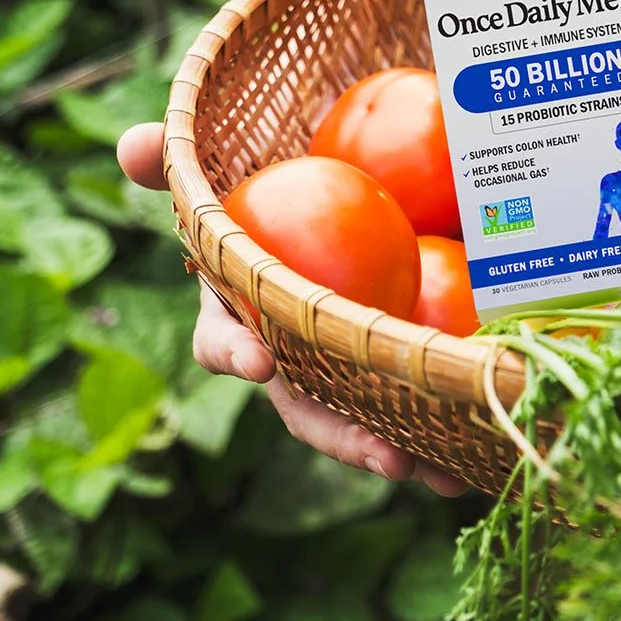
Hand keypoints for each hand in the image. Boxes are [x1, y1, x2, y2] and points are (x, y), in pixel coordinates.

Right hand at [117, 122, 466, 495]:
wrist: (322, 199)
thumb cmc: (263, 192)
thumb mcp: (219, 170)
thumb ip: (177, 159)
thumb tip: (133, 145)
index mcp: (234, 316)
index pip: (220, 341)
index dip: (233, 353)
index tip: (259, 361)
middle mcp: (287, 358)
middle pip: (307, 409)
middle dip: (344, 438)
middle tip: (387, 457)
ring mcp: (339, 373)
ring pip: (367, 424)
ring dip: (406, 453)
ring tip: (446, 476)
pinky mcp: (389, 370)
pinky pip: (415, 406)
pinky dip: (448, 432)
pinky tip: (487, 452)